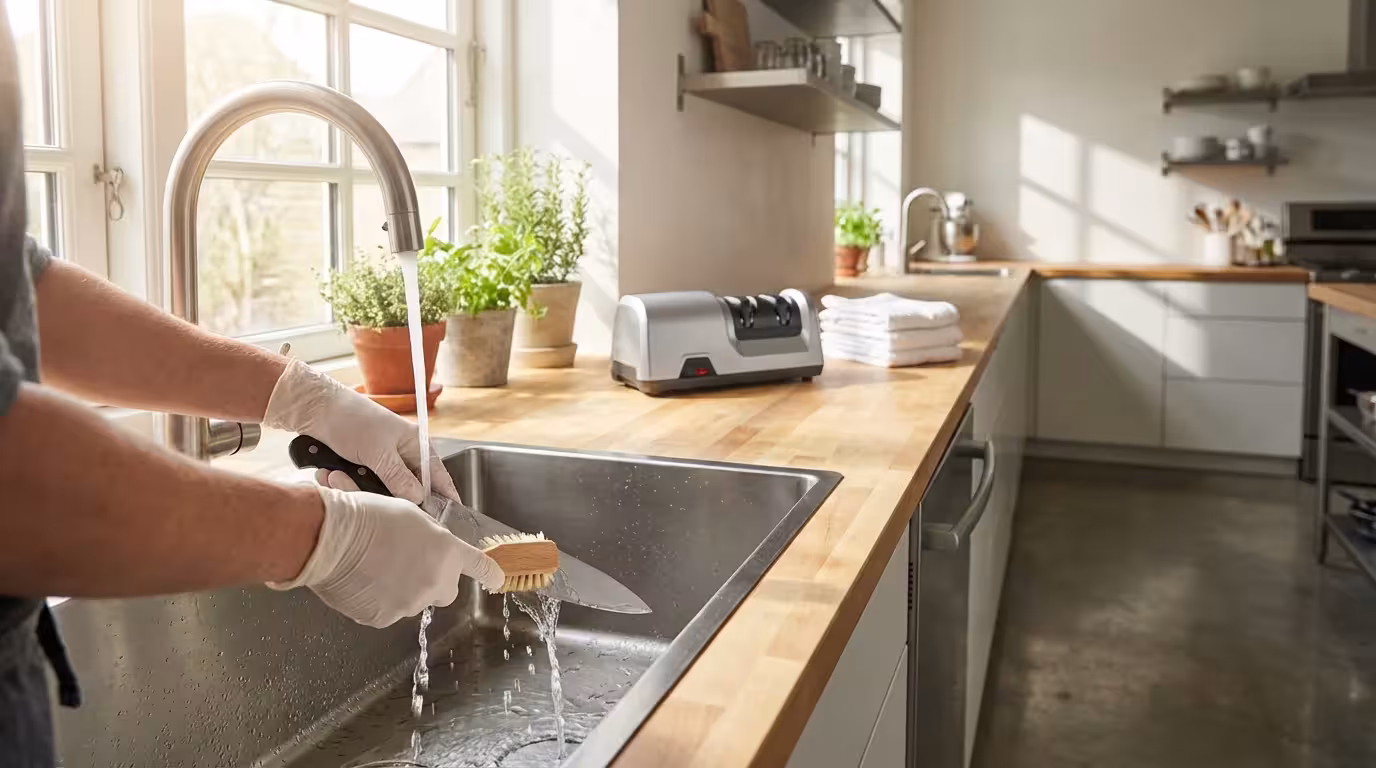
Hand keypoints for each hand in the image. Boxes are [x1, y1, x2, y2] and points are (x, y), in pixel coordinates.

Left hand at [263, 359, 456, 504]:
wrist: (315, 408)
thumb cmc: (352, 420)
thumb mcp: (378, 452)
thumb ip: (400, 478)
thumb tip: (419, 500)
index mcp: (415, 444)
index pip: (438, 475)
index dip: (444, 496)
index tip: (448, 518)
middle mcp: (402, 453)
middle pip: (406, 489)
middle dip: (383, 494)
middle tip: (364, 490)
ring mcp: (381, 461)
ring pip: (379, 491)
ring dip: (355, 487)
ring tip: (336, 474)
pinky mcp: (361, 466)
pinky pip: (359, 486)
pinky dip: (344, 483)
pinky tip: (329, 472)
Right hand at [270, 486, 503, 627]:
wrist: (331, 538)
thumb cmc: (368, 516)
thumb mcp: (411, 515)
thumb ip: (430, 537)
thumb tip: (430, 546)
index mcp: (447, 552)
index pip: (480, 568)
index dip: (490, 574)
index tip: (497, 578)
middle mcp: (435, 582)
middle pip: (446, 590)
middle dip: (434, 581)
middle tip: (410, 564)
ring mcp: (410, 603)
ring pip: (415, 600)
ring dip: (403, 589)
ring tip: (377, 567)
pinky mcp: (384, 618)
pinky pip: (388, 611)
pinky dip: (379, 600)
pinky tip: (364, 580)